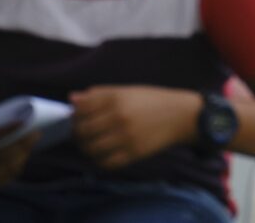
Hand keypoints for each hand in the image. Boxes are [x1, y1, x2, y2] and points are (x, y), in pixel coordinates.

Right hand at [0, 126, 38, 191]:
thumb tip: (16, 115)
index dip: (5, 130)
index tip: (21, 122)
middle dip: (20, 144)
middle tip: (34, 132)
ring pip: (5, 169)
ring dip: (23, 154)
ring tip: (33, 140)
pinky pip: (6, 178)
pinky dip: (17, 165)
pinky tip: (25, 153)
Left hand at [72, 86, 201, 170]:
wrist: (182, 116)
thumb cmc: (153, 100)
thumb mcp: (128, 91)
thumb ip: (99, 94)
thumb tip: (72, 99)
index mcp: (116, 98)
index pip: (81, 109)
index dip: (74, 115)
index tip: (77, 117)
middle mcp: (119, 117)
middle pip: (82, 130)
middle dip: (77, 133)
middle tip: (82, 133)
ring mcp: (125, 137)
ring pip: (91, 148)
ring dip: (86, 148)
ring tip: (91, 144)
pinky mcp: (133, 153)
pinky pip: (106, 162)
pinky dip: (99, 160)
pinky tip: (103, 154)